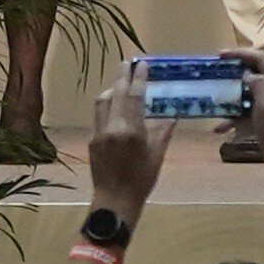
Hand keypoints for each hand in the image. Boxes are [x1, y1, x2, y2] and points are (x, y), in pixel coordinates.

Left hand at [84, 71, 160, 215]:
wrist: (114, 201)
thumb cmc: (141, 180)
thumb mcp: (157, 156)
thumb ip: (163, 133)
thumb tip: (172, 116)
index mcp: (132, 131)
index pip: (136, 97)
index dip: (139, 78)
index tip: (142, 64)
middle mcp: (113, 127)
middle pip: (117, 94)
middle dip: (122, 76)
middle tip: (127, 62)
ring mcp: (99, 132)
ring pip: (102, 102)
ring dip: (112, 90)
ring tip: (121, 84)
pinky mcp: (92, 139)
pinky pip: (99, 116)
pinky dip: (107, 106)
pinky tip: (114, 107)